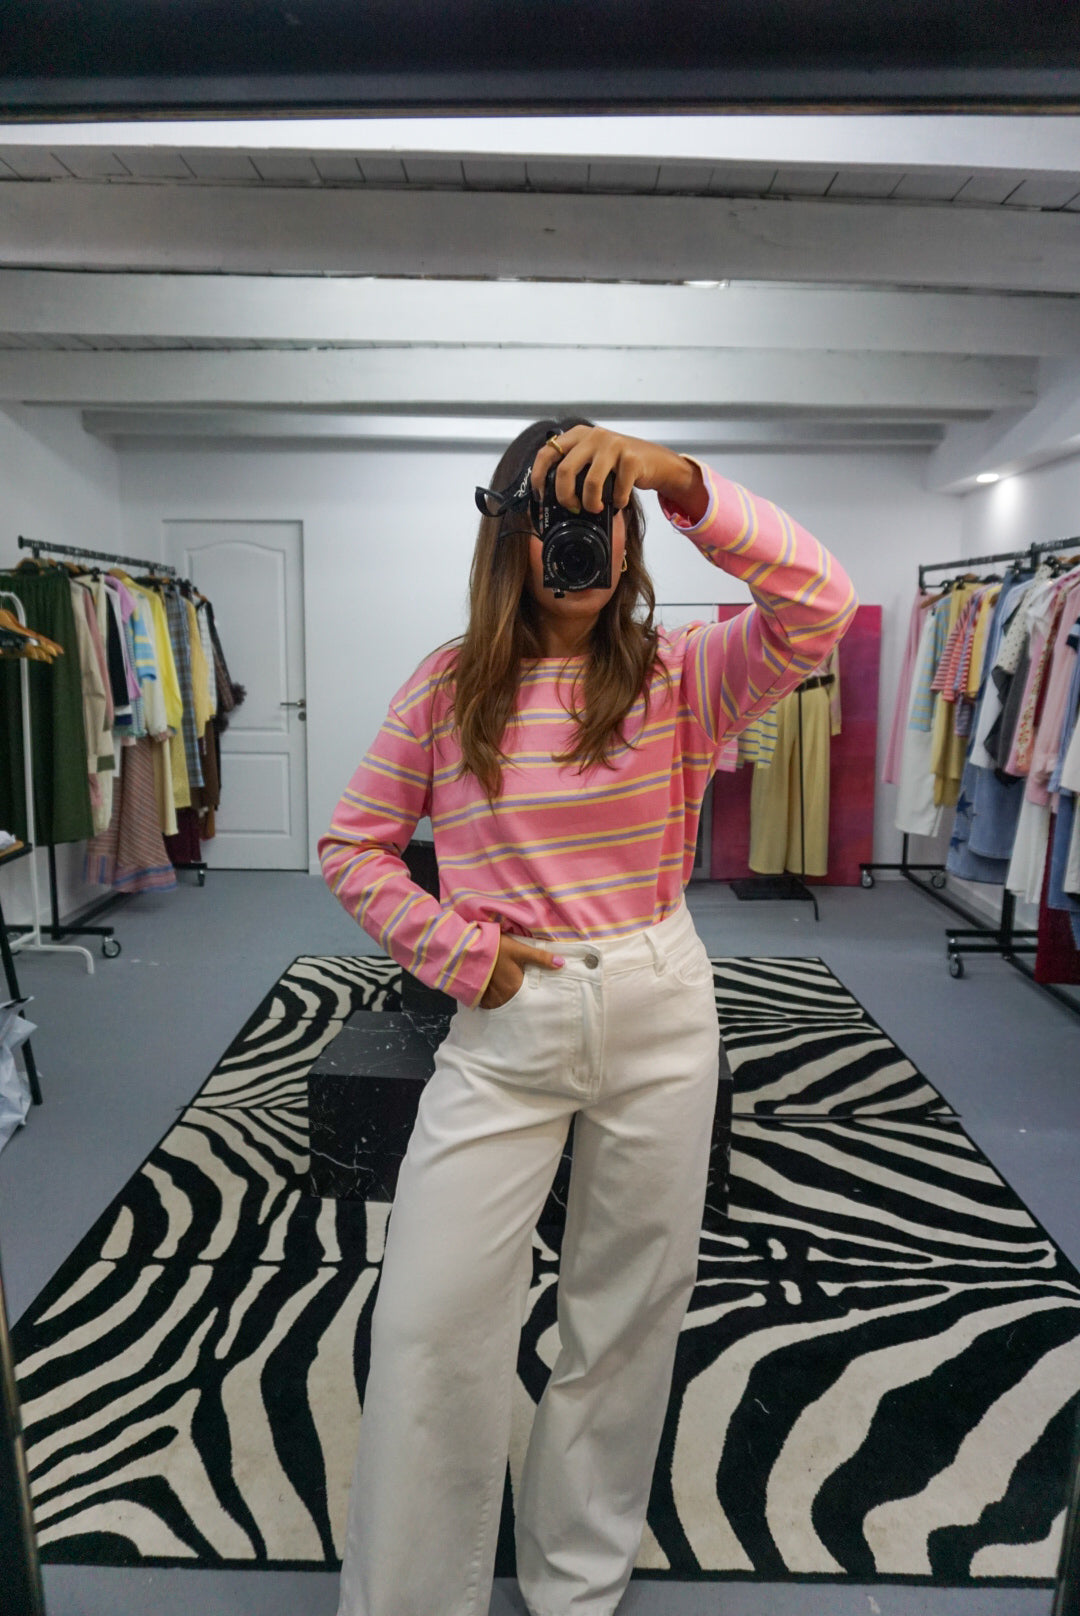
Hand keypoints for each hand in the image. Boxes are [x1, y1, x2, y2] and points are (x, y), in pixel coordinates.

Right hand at [478, 934, 564, 1008]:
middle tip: (516, 992)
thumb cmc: (495, 948)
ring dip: (502, 999)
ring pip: (499, 1003)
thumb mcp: (518, 950)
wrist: (466, 948)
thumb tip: (562, 964)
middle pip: (513, 1002)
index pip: (528, 999)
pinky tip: (490, 991)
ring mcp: (487, 998)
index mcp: (515, 988)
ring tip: (504, 992)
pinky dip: (489, 999)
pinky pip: (486, 1003)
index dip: (530, 997)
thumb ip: (540, 958)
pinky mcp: (476, 996)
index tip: (534, 997)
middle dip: (516, 999)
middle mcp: (502, 997)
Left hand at [530, 425, 707, 523]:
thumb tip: (549, 497)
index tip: (541, 496)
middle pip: (564, 470)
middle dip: (565, 496)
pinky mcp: (631, 458)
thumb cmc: (620, 465)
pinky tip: (619, 501)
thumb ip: (574, 468)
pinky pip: (617, 490)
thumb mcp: (593, 459)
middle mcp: (593, 436)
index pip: (546, 452)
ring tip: (596, 508)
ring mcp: (613, 445)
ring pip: (590, 483)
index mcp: (578, 435)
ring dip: (591, 503)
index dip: (538, 477)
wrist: (657, 462)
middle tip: (573, 507)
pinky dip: (617, 502)